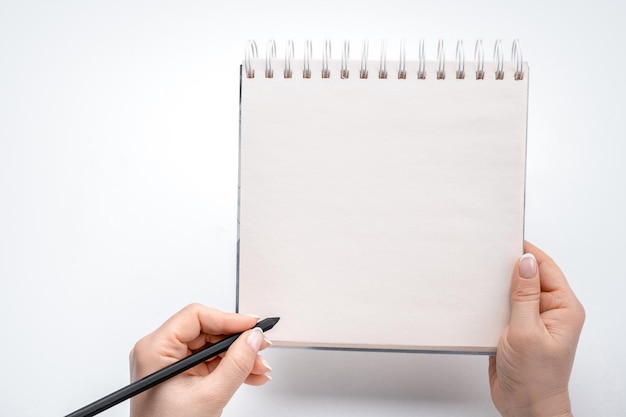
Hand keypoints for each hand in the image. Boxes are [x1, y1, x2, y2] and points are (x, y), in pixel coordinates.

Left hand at [129, 304, 271, 416]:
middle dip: (238, 342)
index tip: (253, 326)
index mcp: (155, 349)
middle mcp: (159, 352)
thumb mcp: (210, 395)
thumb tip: (253, 338)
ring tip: (259, 368)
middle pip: (207, 330)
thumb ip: (236, 363)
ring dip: (238, 357)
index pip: (196, 316)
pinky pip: (209, 362)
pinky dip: (230, 368)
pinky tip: (250, 375)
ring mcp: (170, 364)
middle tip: (261, 347)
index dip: (228, 319)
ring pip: (212, 347)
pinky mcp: (180, 376)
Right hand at [489, 242, 584, 416]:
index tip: (505, 239)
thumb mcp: (526, 332)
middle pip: (528, 276)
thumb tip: (525, 261)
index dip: (525, 252)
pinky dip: (490, 302)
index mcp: (563, 308)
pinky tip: (477, 300)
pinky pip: (503, 307)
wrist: (525, 408)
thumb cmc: (535, 378)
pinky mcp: (515, 330)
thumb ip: (525, 295)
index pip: (545, 267)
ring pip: (513, 291)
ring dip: (496, 286)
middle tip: (485, 256)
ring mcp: (532, 321)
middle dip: (507, 267)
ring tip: (478, 277)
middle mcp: (549, 311)